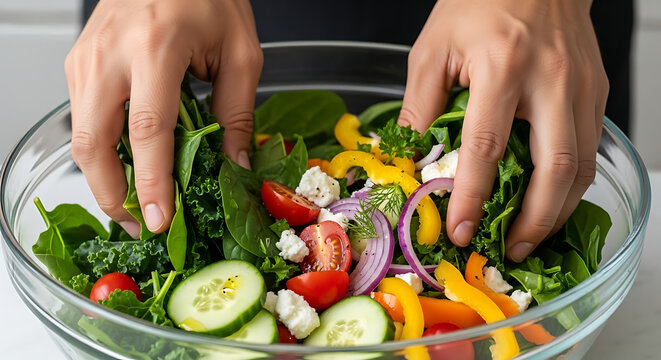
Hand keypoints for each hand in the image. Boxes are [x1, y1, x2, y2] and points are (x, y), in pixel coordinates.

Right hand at [66, 0, 261, 236]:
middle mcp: (109, 55)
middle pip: (93, 144)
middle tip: (140, 227)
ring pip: (80, 136)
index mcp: (154, 49)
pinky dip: (100, 151)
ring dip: (103, 178)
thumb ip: (237, 113)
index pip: (146, 131)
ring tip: (134, 204)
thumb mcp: (240, 53)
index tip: (158, 222)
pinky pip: (82, 118)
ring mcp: (86, 58)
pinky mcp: (79, 62)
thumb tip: (233, 166)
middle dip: (112, 196)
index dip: (151, 184)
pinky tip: (126, 167)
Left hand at [398, 0, 607, 261]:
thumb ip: (419, 104)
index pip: (486, 148)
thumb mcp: (434, 48)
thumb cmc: (480, 3)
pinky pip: (589, 149)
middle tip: (510, 250)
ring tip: (531, 236)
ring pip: (580, 166)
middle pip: (552, 169)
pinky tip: (550, 200)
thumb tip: (408, 156)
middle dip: (533, 221)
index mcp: (502, 66)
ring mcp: (581, 87)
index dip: (473, 199)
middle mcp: (550, 81)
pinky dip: (571, 184)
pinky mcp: (596, 91)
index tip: (460, 232)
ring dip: (557, 211)